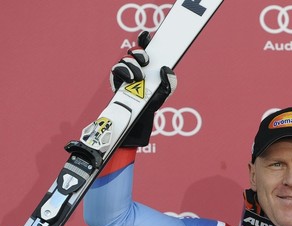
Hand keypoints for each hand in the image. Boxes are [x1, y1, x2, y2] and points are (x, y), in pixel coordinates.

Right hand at [111, 31, 177, 147]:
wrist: (138, 118)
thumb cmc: (152, 103)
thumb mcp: (165, 93)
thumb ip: (170, 82)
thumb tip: (166, 70)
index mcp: (148, 66)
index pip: (146, 49)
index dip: (144, 39)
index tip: (146, 34)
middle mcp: (135, 67)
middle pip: (134, 51)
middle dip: (139, 52)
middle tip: (146, 61)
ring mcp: (124, 73)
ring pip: (125, 59)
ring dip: (132, 65)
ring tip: (138, 77)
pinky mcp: (116, 80)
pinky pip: (117, 70)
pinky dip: (123, 72)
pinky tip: (130, 79)